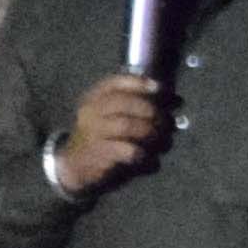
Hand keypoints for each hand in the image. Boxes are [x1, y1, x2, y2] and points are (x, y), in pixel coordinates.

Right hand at [52, 72, 169, 194]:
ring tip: (159, 138)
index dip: (139, 83)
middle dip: (150, 109)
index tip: (159, 88)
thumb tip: (174, 99)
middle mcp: (90, 112)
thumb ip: (133, 104)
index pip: (115, 83)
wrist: (73, 163)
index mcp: (93, 98)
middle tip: (165, 121)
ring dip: (149, 131)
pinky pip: (127, 150)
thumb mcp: (106, 114)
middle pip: (124, 102)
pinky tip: (146, 156)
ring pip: (126, 125)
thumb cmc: (99, 135)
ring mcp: (92, 133)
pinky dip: (142, 153)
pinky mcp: (99, 154)